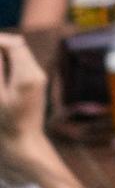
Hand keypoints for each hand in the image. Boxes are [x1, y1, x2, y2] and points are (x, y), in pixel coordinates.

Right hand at [0, 31, 49, 147]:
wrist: (24, 143)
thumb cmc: (5, 123)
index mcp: (27, 75)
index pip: (14, 43)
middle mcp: (37, 73)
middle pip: (17, 46)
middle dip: (0, 46)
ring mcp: (39, 78)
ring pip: (19, 54)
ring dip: (3, 55)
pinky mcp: (36, 83)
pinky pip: (21, 65)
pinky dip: (8, 64)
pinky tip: (0, 74)